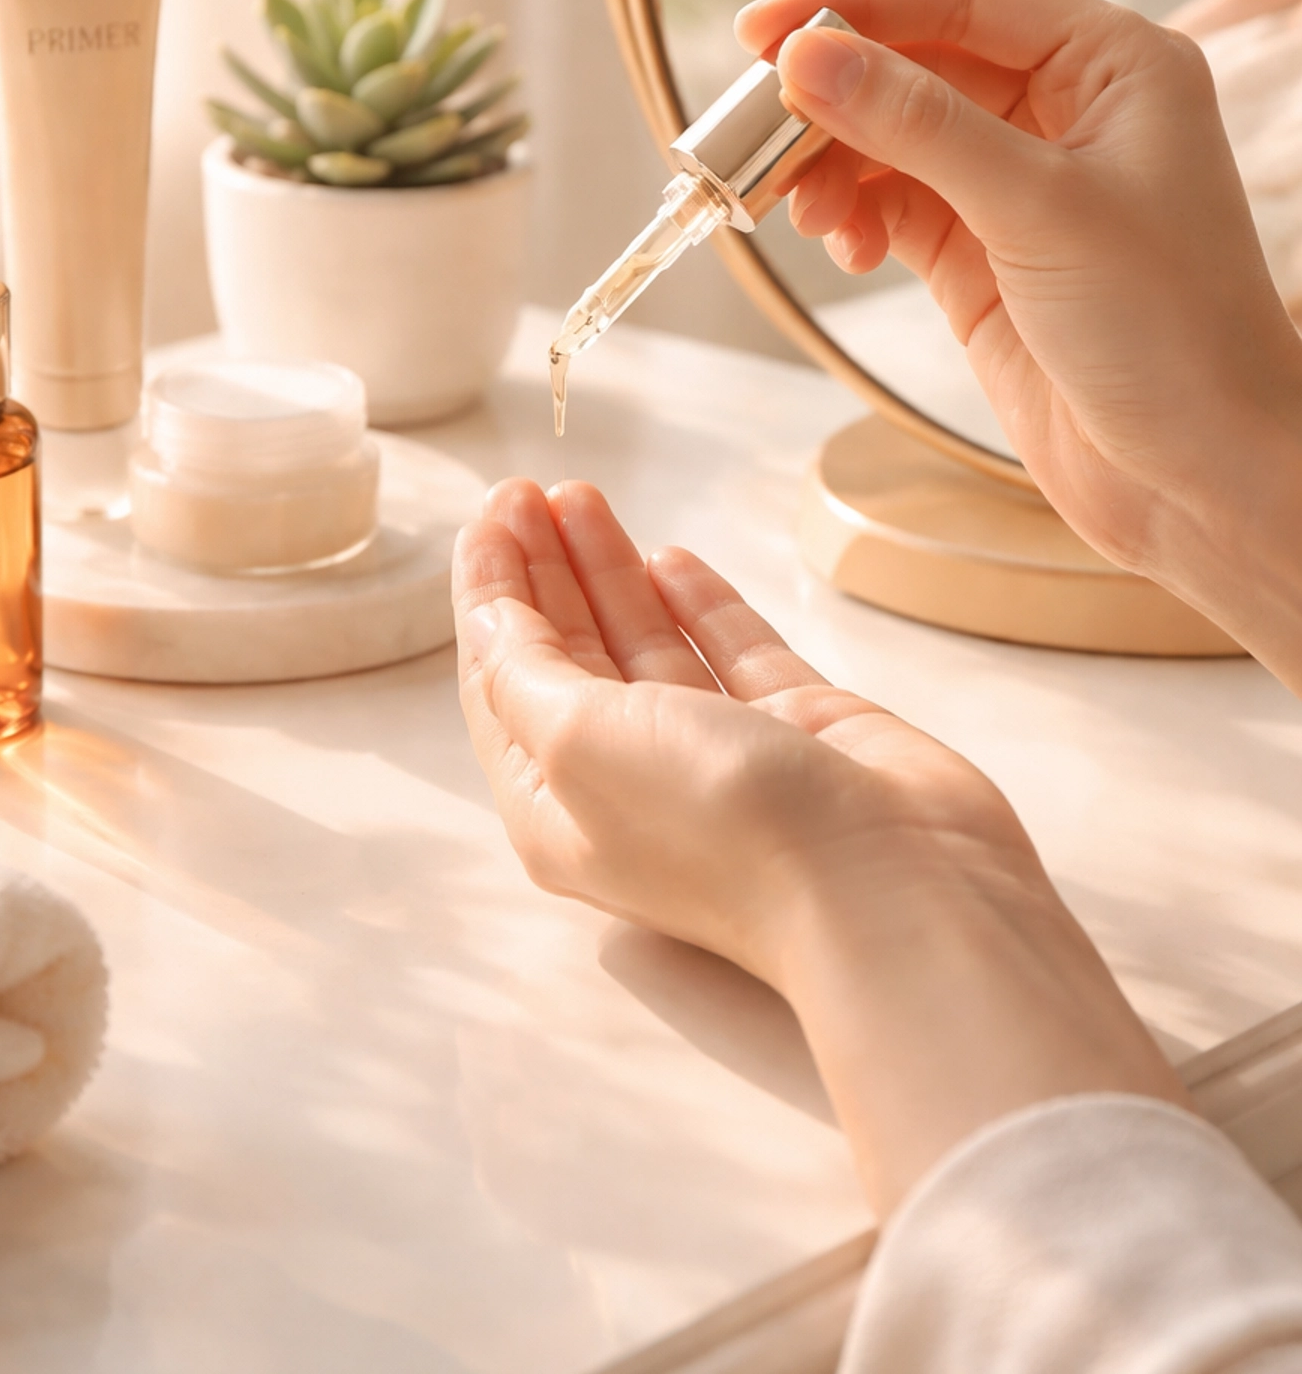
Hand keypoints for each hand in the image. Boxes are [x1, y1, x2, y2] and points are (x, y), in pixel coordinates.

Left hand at [454, 477, 1184, 1214]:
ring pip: (644, 646)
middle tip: (530, 491)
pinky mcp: (796, 732)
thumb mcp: (577, 741)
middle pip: (567, 659)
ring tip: (581, 499)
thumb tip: (489, 616)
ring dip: (608, 572)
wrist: (885, 881)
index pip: (502, 680)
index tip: (490, 510)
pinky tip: (668, 557)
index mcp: (557, 807)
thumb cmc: (719, 826)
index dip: (491, 592)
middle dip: (543, 572)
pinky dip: (696, 605)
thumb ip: (524, 670)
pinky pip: (729, 654)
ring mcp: (717, 757)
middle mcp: (631, 785)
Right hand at [736, 0, 1301, 686]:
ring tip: (798, 210)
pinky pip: (894, 204)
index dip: (858, 3)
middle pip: (916, 63)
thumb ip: (920, 127)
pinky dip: (856, 216)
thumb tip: (808, 61)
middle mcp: (1067, 109)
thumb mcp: (1040, 210)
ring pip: (894, 136)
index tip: (764, 35)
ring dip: (833, 163)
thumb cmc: (1171, 331)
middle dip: (833, 95)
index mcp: (1112, 64)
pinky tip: (845, 247)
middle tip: (751, 133)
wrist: (1200, 477)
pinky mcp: (984, 254)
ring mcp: (1021, 183)